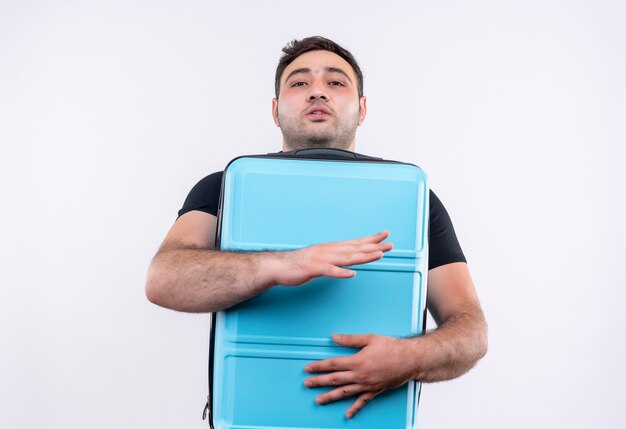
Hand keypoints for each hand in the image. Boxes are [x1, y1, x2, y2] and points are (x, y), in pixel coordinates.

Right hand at [272, 231, 391, 286]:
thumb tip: (348, 261)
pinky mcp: (313, 268)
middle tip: (390, 245)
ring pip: (346, 257)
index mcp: (332, 248)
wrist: (278, 266)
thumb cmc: (299, 264)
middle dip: (374, 247)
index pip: (356, 242)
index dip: (372, 239)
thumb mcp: (321, 259)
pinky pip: (329, 271)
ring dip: (363, 256)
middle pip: (355, 248)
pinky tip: (351, 274)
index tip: (386, 235)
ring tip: (378, 255)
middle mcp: (329, 250)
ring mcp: (321, 259)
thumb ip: (335, 259)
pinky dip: (341, 272)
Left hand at [303, 333, 414, 418]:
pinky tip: (348, 414)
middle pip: (335, 380)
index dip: (319, 366)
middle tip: (307, 384)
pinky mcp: (375, 391)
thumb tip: (334, 337)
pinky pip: (363, 401)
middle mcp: (360, 375)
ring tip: (318, 400)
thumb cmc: (392, 347)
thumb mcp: (369, 338)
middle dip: (319, 382)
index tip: (308, 368)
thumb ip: (350, 339)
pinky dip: (355, 408)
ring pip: (345, 393)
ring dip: (330, 397)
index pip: (332, 364)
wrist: (410, 360)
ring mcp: (367, 385)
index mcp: (357, 361)